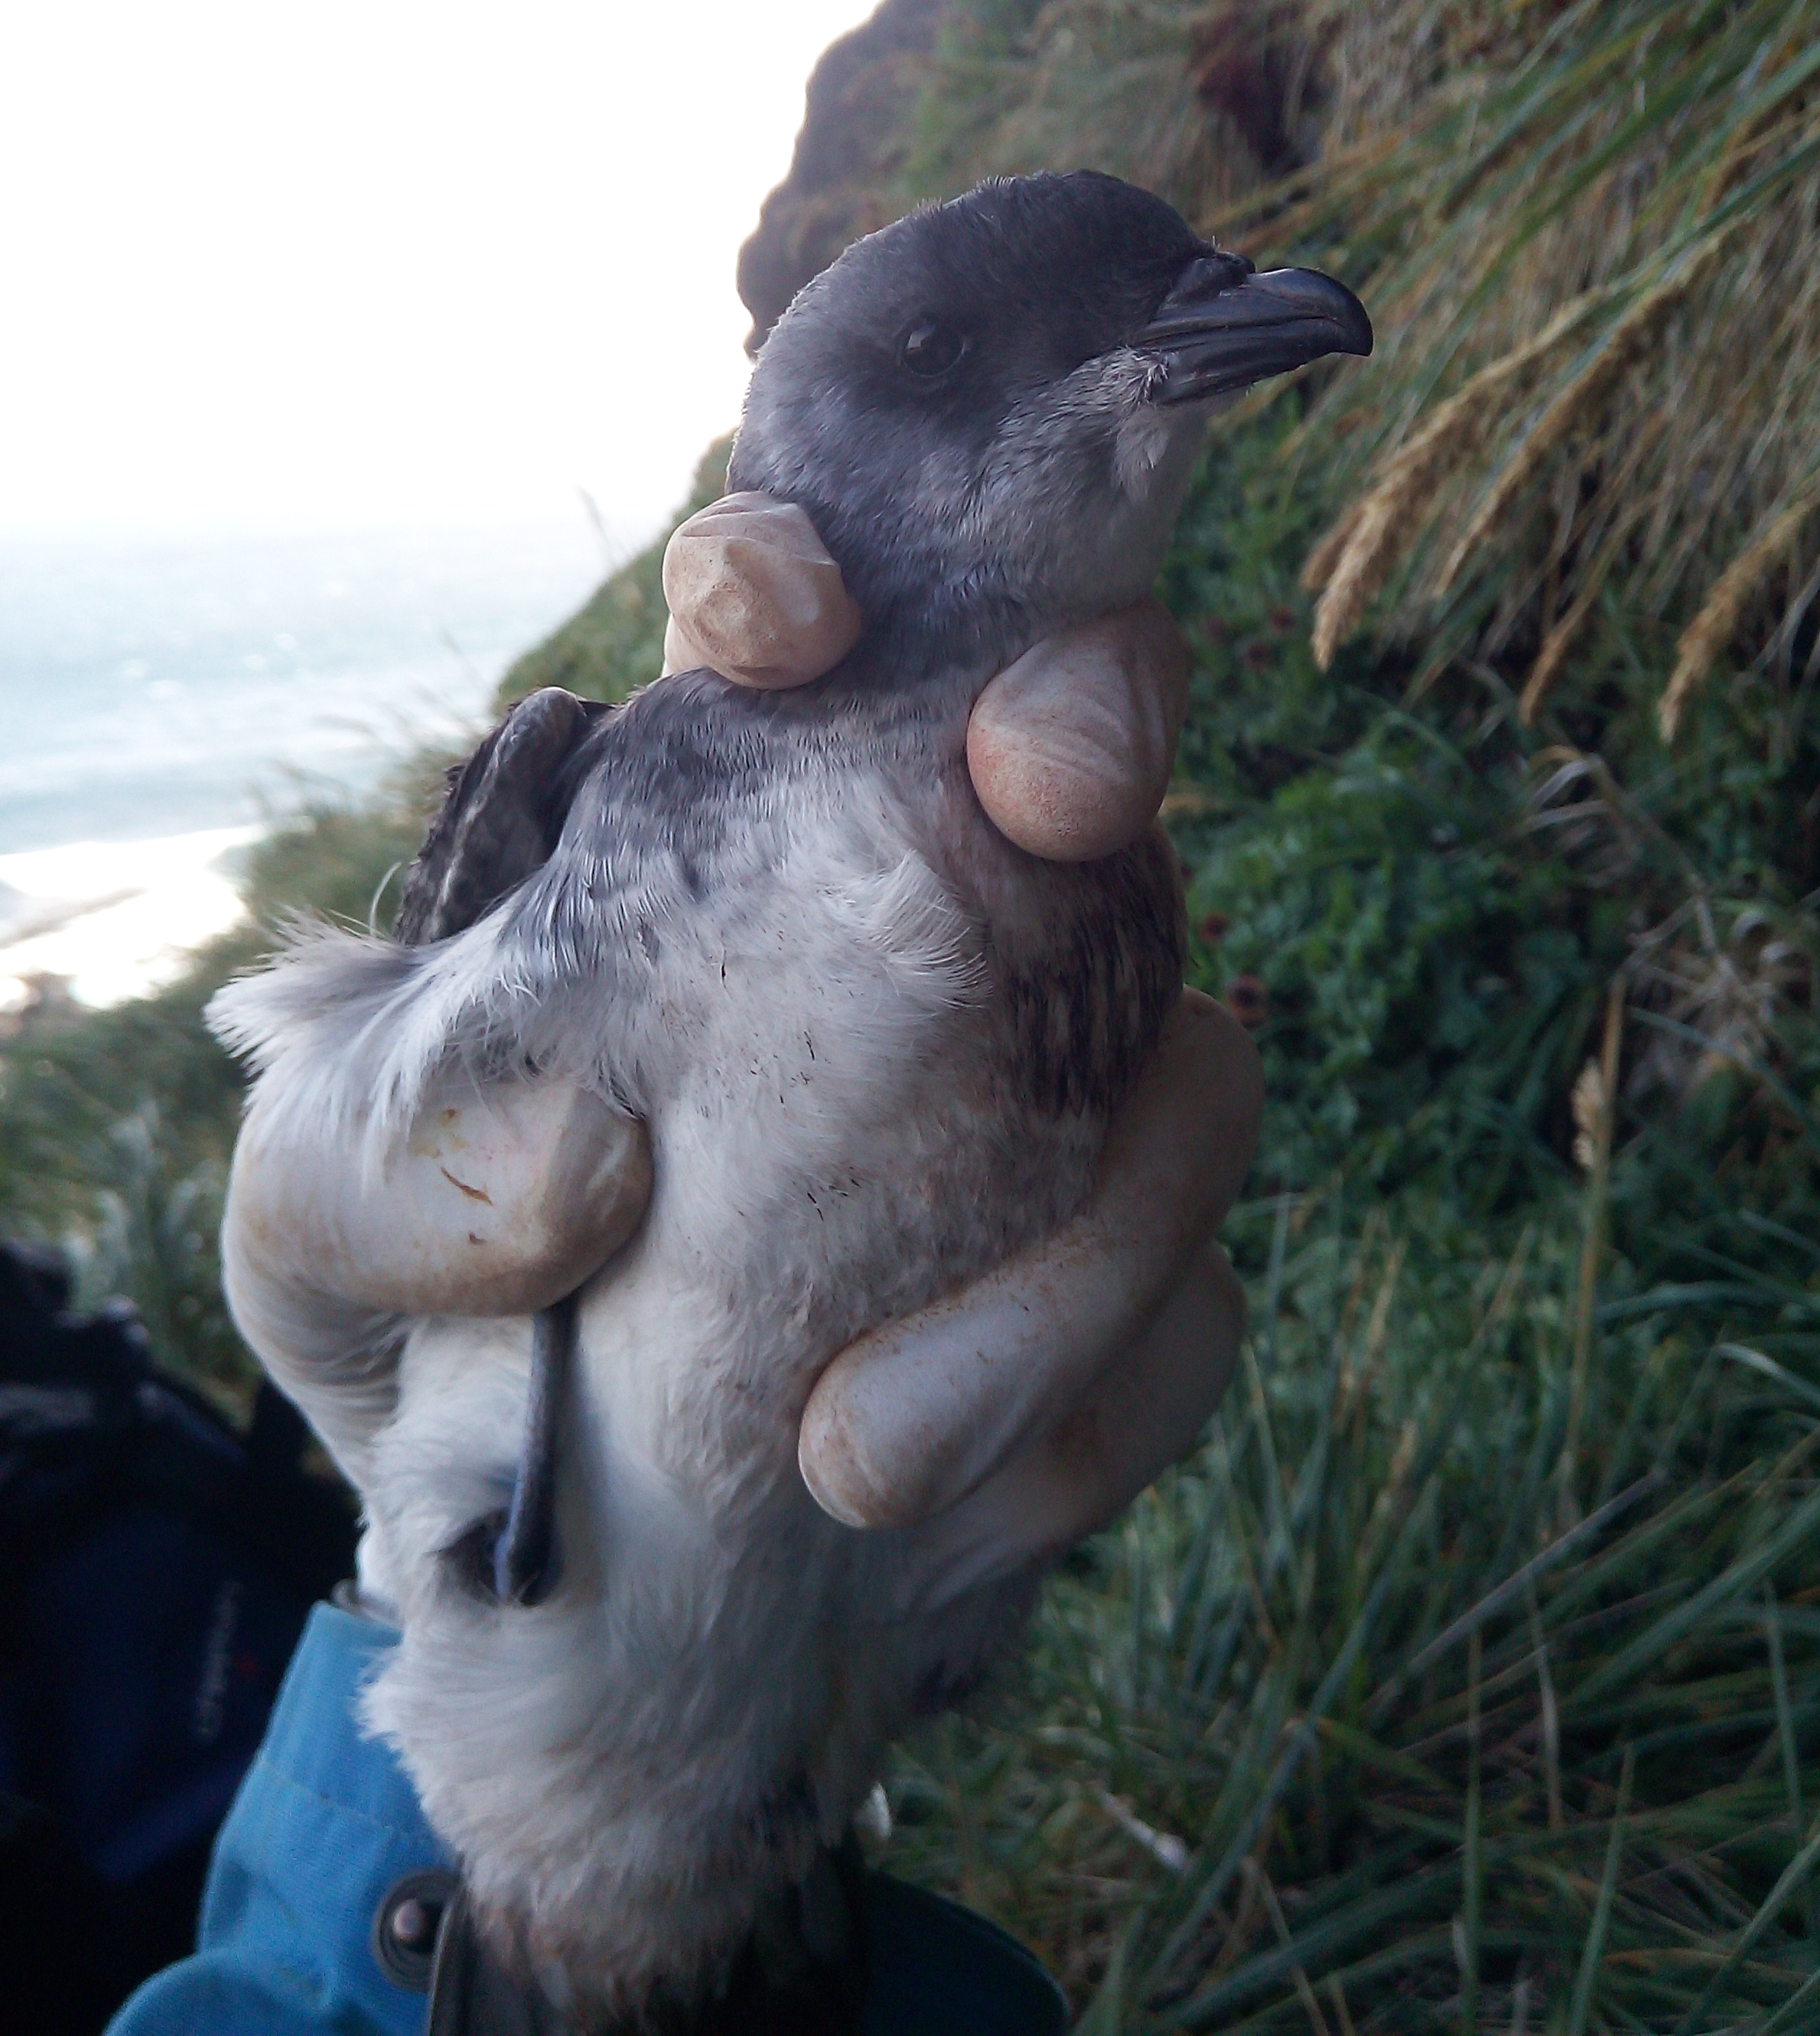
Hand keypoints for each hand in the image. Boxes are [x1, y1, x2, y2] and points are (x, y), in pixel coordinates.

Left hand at [222, 493, 1250, 1572]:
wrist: (567, 1545)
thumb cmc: (431, 1304)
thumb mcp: (323, 1226)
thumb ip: (382, 1173)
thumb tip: (591, 1167)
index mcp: (725, 847)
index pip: (786, 642)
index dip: (798, 575)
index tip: (769, 614)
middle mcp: (937, 932)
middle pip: (1086, 747)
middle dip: (1096, 720)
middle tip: (1048, 786)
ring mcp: (1070, 1100)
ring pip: (1189, 1072)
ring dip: (1069, 1254)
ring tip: (852, 1462)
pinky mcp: (1132, 1288)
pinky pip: (1196, 1317)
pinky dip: (1094, 1411)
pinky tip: (952, 1521)